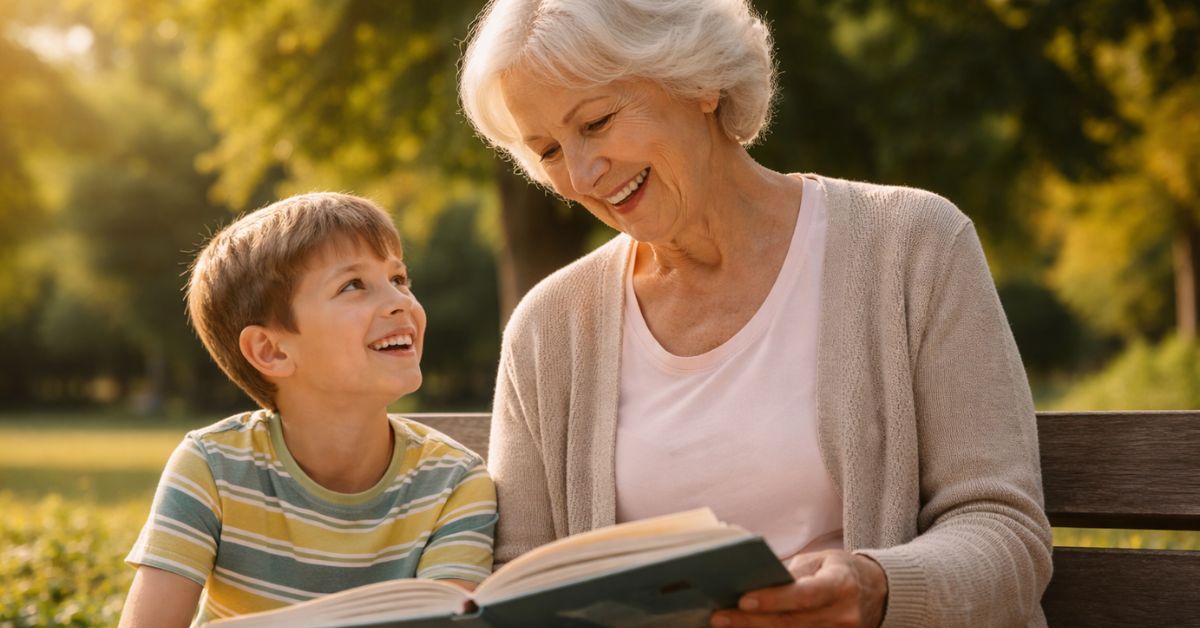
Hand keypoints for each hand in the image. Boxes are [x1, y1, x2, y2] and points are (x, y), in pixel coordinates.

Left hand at [710, 550, 887, 626]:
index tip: (743, 600)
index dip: (773, 599)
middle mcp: (844, 616)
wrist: (876, 593)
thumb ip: (790, 574)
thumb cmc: (838, 572)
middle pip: (791, 623)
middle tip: (719, 617)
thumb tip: (750, 581)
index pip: (804, 595)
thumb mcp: (819, 562)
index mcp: (841, 584)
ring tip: (725, 626)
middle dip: (751, 622)